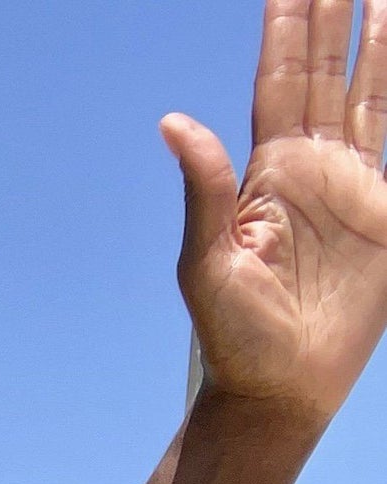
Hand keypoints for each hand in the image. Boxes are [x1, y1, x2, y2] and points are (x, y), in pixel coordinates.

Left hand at [166, 0, 386, 426]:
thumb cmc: (233, 338)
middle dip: (333, 13)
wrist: (279, 390)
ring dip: (374, 42)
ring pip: (366, 92)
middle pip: (325, 70)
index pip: (280, 78)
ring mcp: (351, 186)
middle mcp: (310, 167)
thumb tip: (173, 123)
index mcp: (266, 171)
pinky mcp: (383, 213)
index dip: (289, 25)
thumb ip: (204, 191)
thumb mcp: (207, 264)